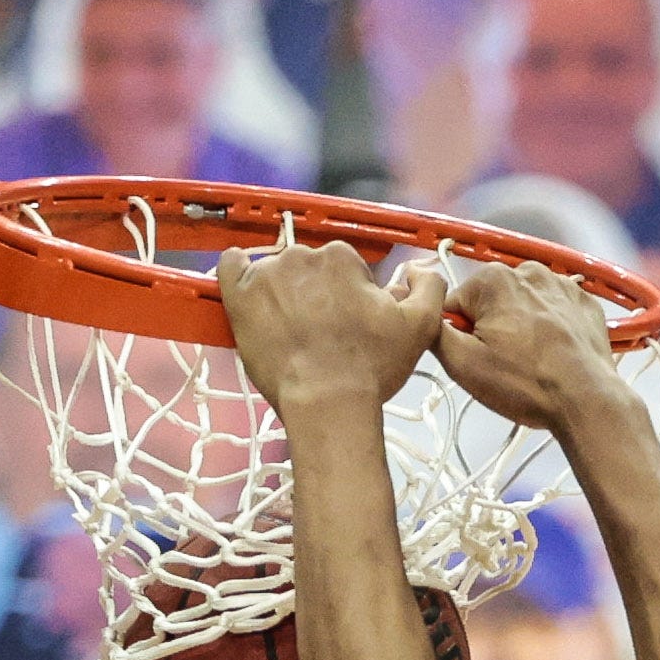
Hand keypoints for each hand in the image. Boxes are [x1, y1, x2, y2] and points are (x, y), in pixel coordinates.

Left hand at [215, 242, 448, 420]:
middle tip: (320, 333)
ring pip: (273, 273)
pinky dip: (237, 274)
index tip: (347, 323)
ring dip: (280, 293)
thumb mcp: (421, 326)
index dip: (348, 296)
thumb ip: (429, 287)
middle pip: (307, 269)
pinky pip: (230, 267)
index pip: (343, 268)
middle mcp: (302, 256)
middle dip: (314, 294)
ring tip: (289, 330)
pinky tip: (248, 294)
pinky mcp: (238, 296)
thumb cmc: (371, 368)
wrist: (326, 403)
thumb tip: (419, 268)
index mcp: (342, 258)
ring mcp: (266, 275)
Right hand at [431, 257, 633, 439]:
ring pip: (523, 306)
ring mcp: (561, 284)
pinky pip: (555, 311)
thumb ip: (433, 333)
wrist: (587, 399)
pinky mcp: (584, 302)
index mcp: (492, 279)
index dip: (460, 336)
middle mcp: (528, 271)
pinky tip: (553, 354)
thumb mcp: (462, 365)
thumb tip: (426, 318)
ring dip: (521, 328)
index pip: (456, 305)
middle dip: (492, 329)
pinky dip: (551, 329)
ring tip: (531, 362)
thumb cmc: (526, 385)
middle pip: (491, 303)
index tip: (478, 358)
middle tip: (505, 364)